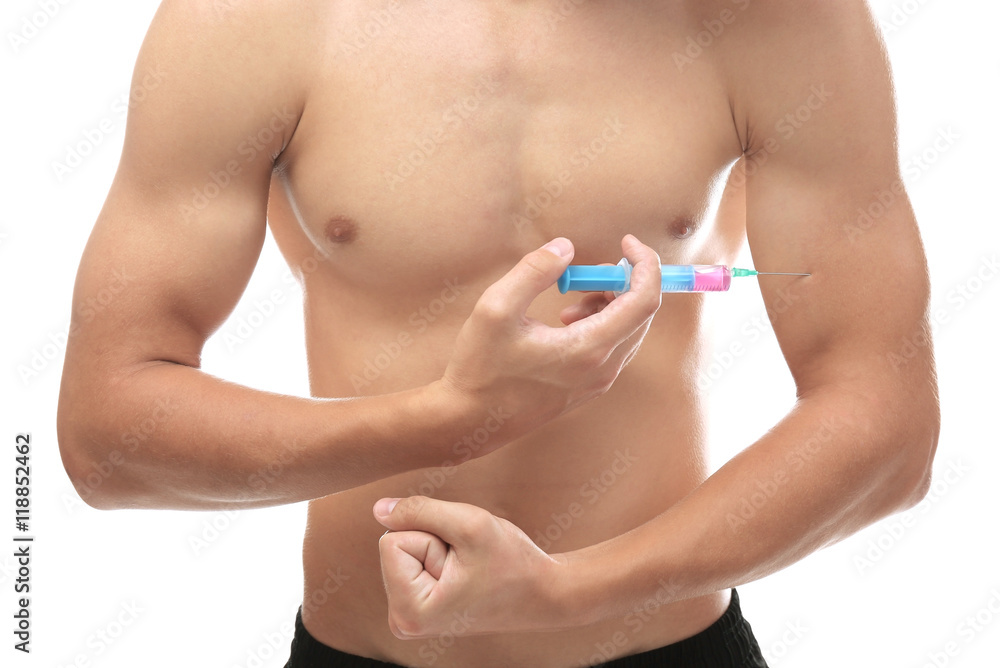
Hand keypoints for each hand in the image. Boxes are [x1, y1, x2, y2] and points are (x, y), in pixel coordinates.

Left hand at [374, 496, 566, 637]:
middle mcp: (402, 620)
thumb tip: (378, 509)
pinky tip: (464, 573)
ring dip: (438, 547)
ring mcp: (409, 615)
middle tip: (468, 563)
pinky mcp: (417, 605)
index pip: (390, 541)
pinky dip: (439, 555)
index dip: (430, 537)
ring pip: (404, 549)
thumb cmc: (512, 563)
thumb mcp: (469, 524)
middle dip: (433, 542)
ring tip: (468, 568)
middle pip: (394, 545)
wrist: (543, 593)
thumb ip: (419, 511)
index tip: (462, 560)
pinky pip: (413, 558)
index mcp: (409, 612)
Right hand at [438, 234, 660, 452]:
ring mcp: (597, 382)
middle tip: (586, 271)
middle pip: (641, 314)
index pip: (644, 300)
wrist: (469, 421)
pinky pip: (613, 347)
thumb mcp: (497, 308)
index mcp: (589, 349)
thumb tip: (565, 248)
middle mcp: (602, 369)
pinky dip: (601, 323)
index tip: (626, 242)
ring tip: (568, 301)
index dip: (644, 264)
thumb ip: (534, 271)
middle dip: (622, 282)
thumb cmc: (480, 369)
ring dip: (610, 303)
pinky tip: (564, 322)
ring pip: (628, 331)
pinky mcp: (587, 388)